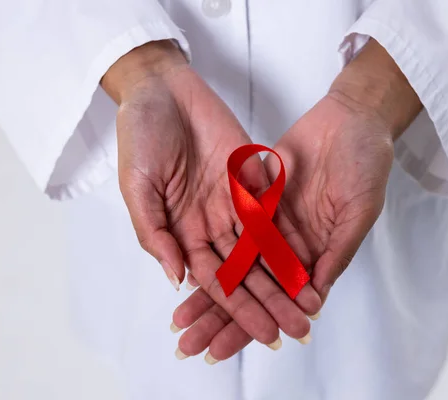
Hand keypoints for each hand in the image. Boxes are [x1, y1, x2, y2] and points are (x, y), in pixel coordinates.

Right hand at [102, 41, 320, 354]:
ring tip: (310, 304)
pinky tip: (310, 261)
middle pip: (246, 272)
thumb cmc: (140, 136)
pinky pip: (274, 212)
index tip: (264, 335)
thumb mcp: (137, 187)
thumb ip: (156, 234)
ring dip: (286, 278)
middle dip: (270, 303)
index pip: (216, 280)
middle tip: (297, 330)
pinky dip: (290, 238)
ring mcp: (233, 202)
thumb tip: (177, 281)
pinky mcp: (252, 179)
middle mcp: (211, 224)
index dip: (240, 309)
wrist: (162, 89)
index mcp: (182, 233)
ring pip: (264, 249)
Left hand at [174, 39, 421, 359]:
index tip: (228, 348)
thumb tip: (314, 296)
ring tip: (182, 319)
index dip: (256, 323)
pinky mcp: (255, 195)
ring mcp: (270, 221)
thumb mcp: (359, 210)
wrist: (352, 118)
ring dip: (209, 291)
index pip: (282, 298)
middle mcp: (289, 243)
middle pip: (250, 286)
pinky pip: (230, 225)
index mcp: (317, 253)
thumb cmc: (367, 164)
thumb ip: (338, 250)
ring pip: (234, 261)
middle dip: (221, 317)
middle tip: (190, 345)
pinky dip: (211, 246)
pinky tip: (187, 268)